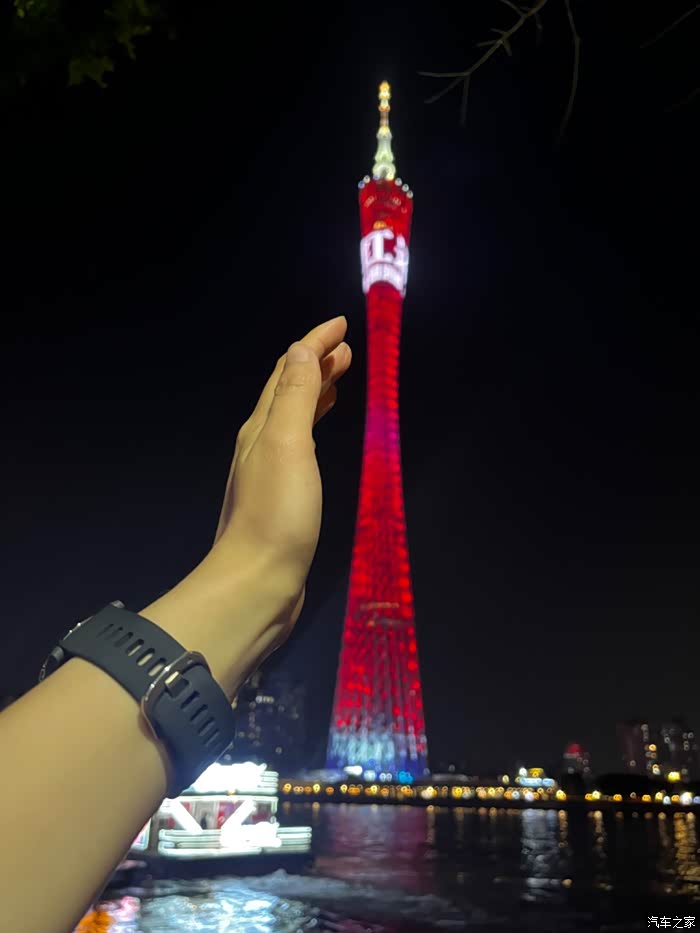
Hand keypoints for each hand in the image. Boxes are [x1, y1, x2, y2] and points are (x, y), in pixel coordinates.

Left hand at [145, 315, 351, 695]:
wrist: (255, 584)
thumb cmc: (276, 514)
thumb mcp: (287, 444)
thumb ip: (295, 397)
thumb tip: (301, 349)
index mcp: (261, 427)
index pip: (289, 371)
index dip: (314, 344)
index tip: (342, 325)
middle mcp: (260, 444)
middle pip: (289, 392)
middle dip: (316, 364)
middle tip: (347, 350)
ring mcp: (268, 473)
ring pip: (293, 419)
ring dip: (316, 394)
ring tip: (340, 381)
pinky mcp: (280, 499)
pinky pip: (299, 447)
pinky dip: (314, 428)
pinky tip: (320, 439)